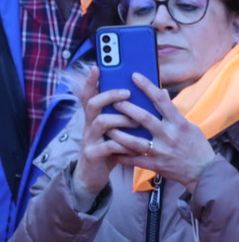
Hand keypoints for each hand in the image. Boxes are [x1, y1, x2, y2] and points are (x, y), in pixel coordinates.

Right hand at [72, 69, 133, 204]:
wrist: (93, 175)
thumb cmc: (111, 148)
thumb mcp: (116, 130)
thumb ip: (126, 115)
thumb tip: (146, 97)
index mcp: (96, 116)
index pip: (90, 93)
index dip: (92, 81)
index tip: (97, 67)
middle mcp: (89, 124)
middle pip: (93, 103)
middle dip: (110, 95)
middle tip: (127, 93)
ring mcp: (89, 139)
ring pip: (101, 122)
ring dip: (120, 119)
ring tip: (136, 122)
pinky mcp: (93, 154)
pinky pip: (108, 146)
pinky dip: (122, 144)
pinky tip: (134, 145)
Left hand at [109, 74, 216, 190]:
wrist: (204, 172)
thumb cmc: (197, 147)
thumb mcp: (190, 126)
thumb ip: (174, 112)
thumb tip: (162, 93)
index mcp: (179, 124)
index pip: (162, 101)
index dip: (147, 87)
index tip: (134, 76)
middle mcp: (169, 136)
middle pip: (144, 119)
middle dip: (127, 109)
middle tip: (113, 100)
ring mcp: (162, 151)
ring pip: (134, 141)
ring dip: (118, 133)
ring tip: (106, 126)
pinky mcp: (157, 165)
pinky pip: (135, 160)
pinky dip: (122, 156)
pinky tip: (111, 149)